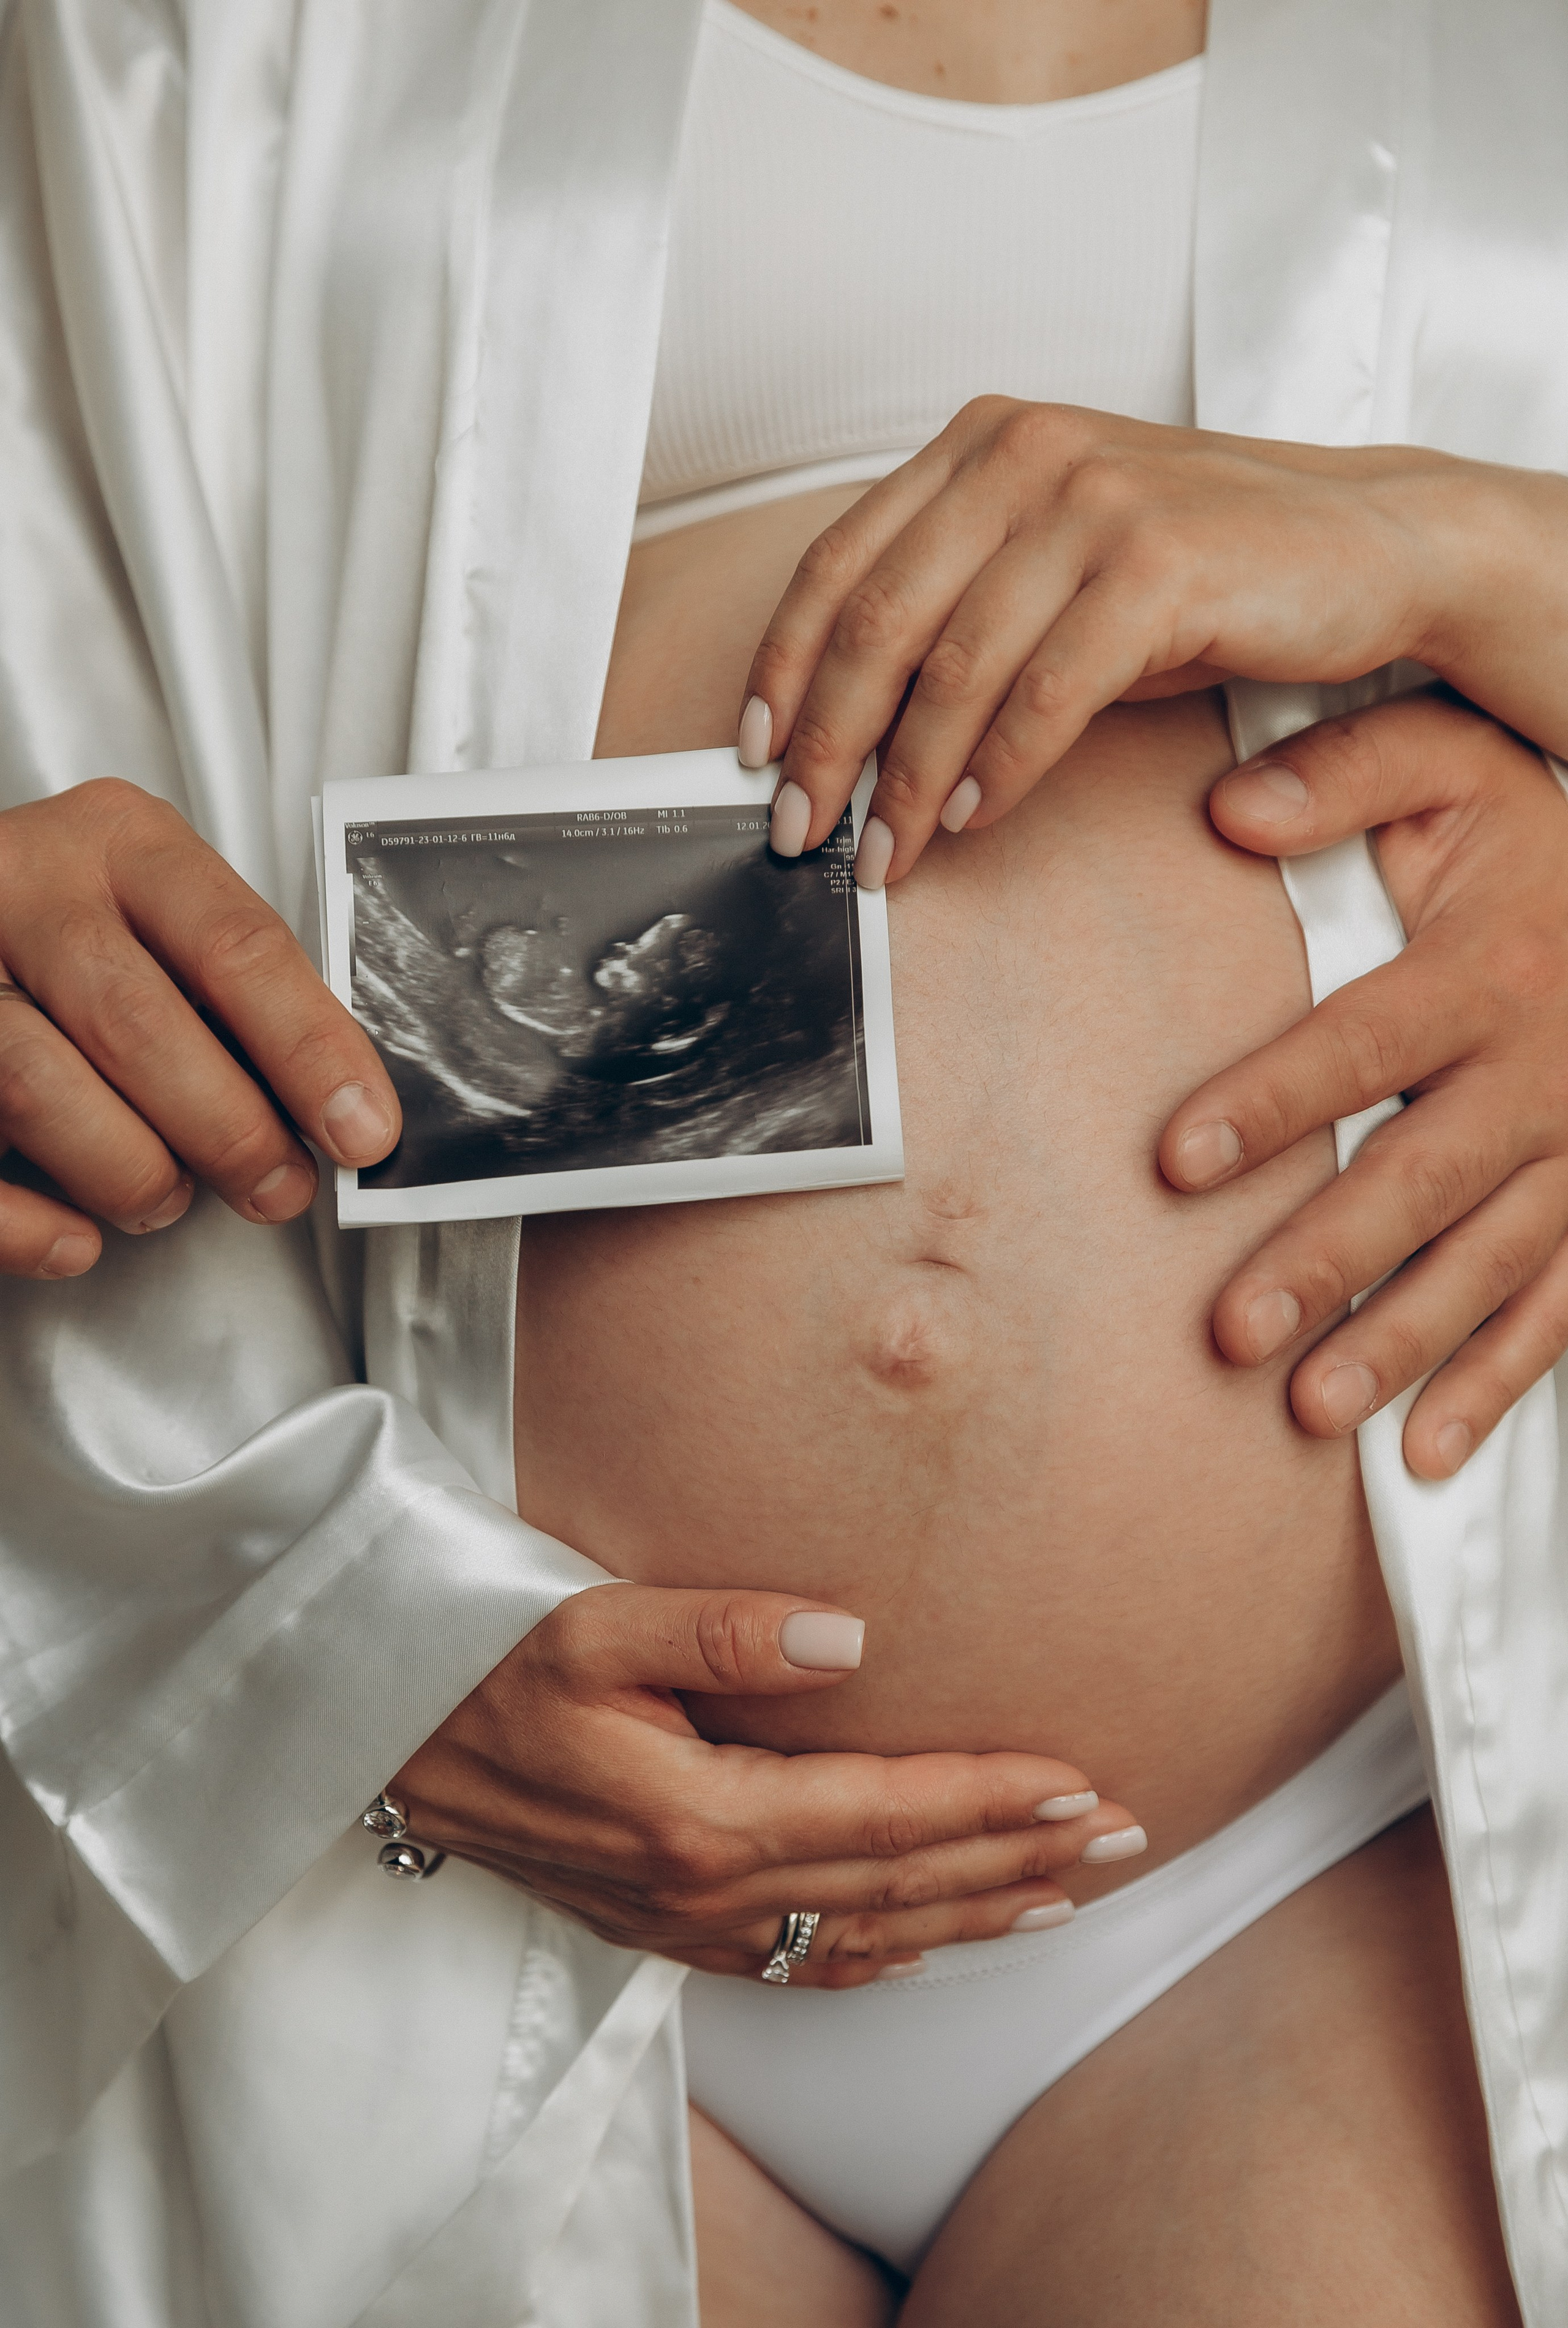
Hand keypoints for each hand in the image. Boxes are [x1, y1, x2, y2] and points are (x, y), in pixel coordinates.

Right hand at [0, 780, 400, 1276]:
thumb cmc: (88, 940)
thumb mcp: (164, 925)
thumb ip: (234, 997)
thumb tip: (335, 1111)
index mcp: (120, 843)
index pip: (236, 947)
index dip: (309, 1048)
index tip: (363, 1129)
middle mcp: (25, 883)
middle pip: (138, 1023)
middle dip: (226, 1129)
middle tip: (275, 1188)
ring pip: (38, 1084)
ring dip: (127, 1170)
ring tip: (164, 1198)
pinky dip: (29, 1223)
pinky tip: (77, 1241)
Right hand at [394, 1582, 1141, 1987]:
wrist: (377, 1739)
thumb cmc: (482, 1663)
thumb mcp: (591, 1621)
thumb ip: (723, 1626)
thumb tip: (852, 1637)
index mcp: (699, 1813)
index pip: (887, 1812)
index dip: (994, 1799)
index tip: (1086, 1782)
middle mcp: (703, 1887)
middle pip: (899, 1883)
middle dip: (1020, 1860)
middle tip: (1127, 1839)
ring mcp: (683, 1921)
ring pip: (863, 1932)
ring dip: (974, 1912)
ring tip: (1068, 1894)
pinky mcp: (660, 1925)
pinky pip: (798, 1962)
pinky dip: (882, 1957)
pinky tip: (931, 1945)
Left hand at [737, 397, 1567, 885]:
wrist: (1368, 541)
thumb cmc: (1202, 568)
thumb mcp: (1056, 565)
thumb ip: (957, 607)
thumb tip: (848, 721)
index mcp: (979, 445)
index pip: (838, 564)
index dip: (782, 671)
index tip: (755, 755)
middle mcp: (1024, 454)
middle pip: (877, 620)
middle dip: (826, 743)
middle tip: (802, 830)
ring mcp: (1092, 501)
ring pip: (955, 666)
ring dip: (907, 779)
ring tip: (886, 852)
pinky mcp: (1158, 562)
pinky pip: (1048, 690)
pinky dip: (1002, 768)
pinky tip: (973, 818)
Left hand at [1161, 691, 1567, 1478]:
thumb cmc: (1531, 842)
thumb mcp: (1454, 770)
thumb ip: (1348, 775)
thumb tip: (1226, 807)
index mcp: (1484, 971)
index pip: (1361, 1044)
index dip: (1271, 1102)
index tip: (1175, 1162)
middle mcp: (1540, 1075)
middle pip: (1422, 1179)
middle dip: (1327, 1260)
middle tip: (1231, 1331)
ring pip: (1489, 1264)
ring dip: (1402, 1343)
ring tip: (1311, 1410)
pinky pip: (1559, 1312)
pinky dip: (1497, 1388)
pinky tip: (1423, 1457)